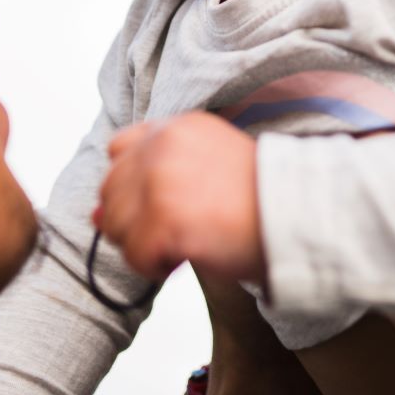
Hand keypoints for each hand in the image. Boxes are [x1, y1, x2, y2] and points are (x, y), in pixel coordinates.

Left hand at [96, 111, 265, 282]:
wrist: (300, 217)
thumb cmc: (263, 199)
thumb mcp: (209, 164)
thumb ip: (155, 175)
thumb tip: (95, 214)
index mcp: (175, 127)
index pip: (119, 152)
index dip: (133, 186)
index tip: (159, 205)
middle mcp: (162, 146)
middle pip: (110, 192)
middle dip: (134, 221)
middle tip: (175, 233)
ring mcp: (161, 181)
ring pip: (116, 226)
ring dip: (143, 245)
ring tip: (183, 245)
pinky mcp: (164, 219)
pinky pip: (135, 256)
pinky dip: (155, 267)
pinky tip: (185, 259)